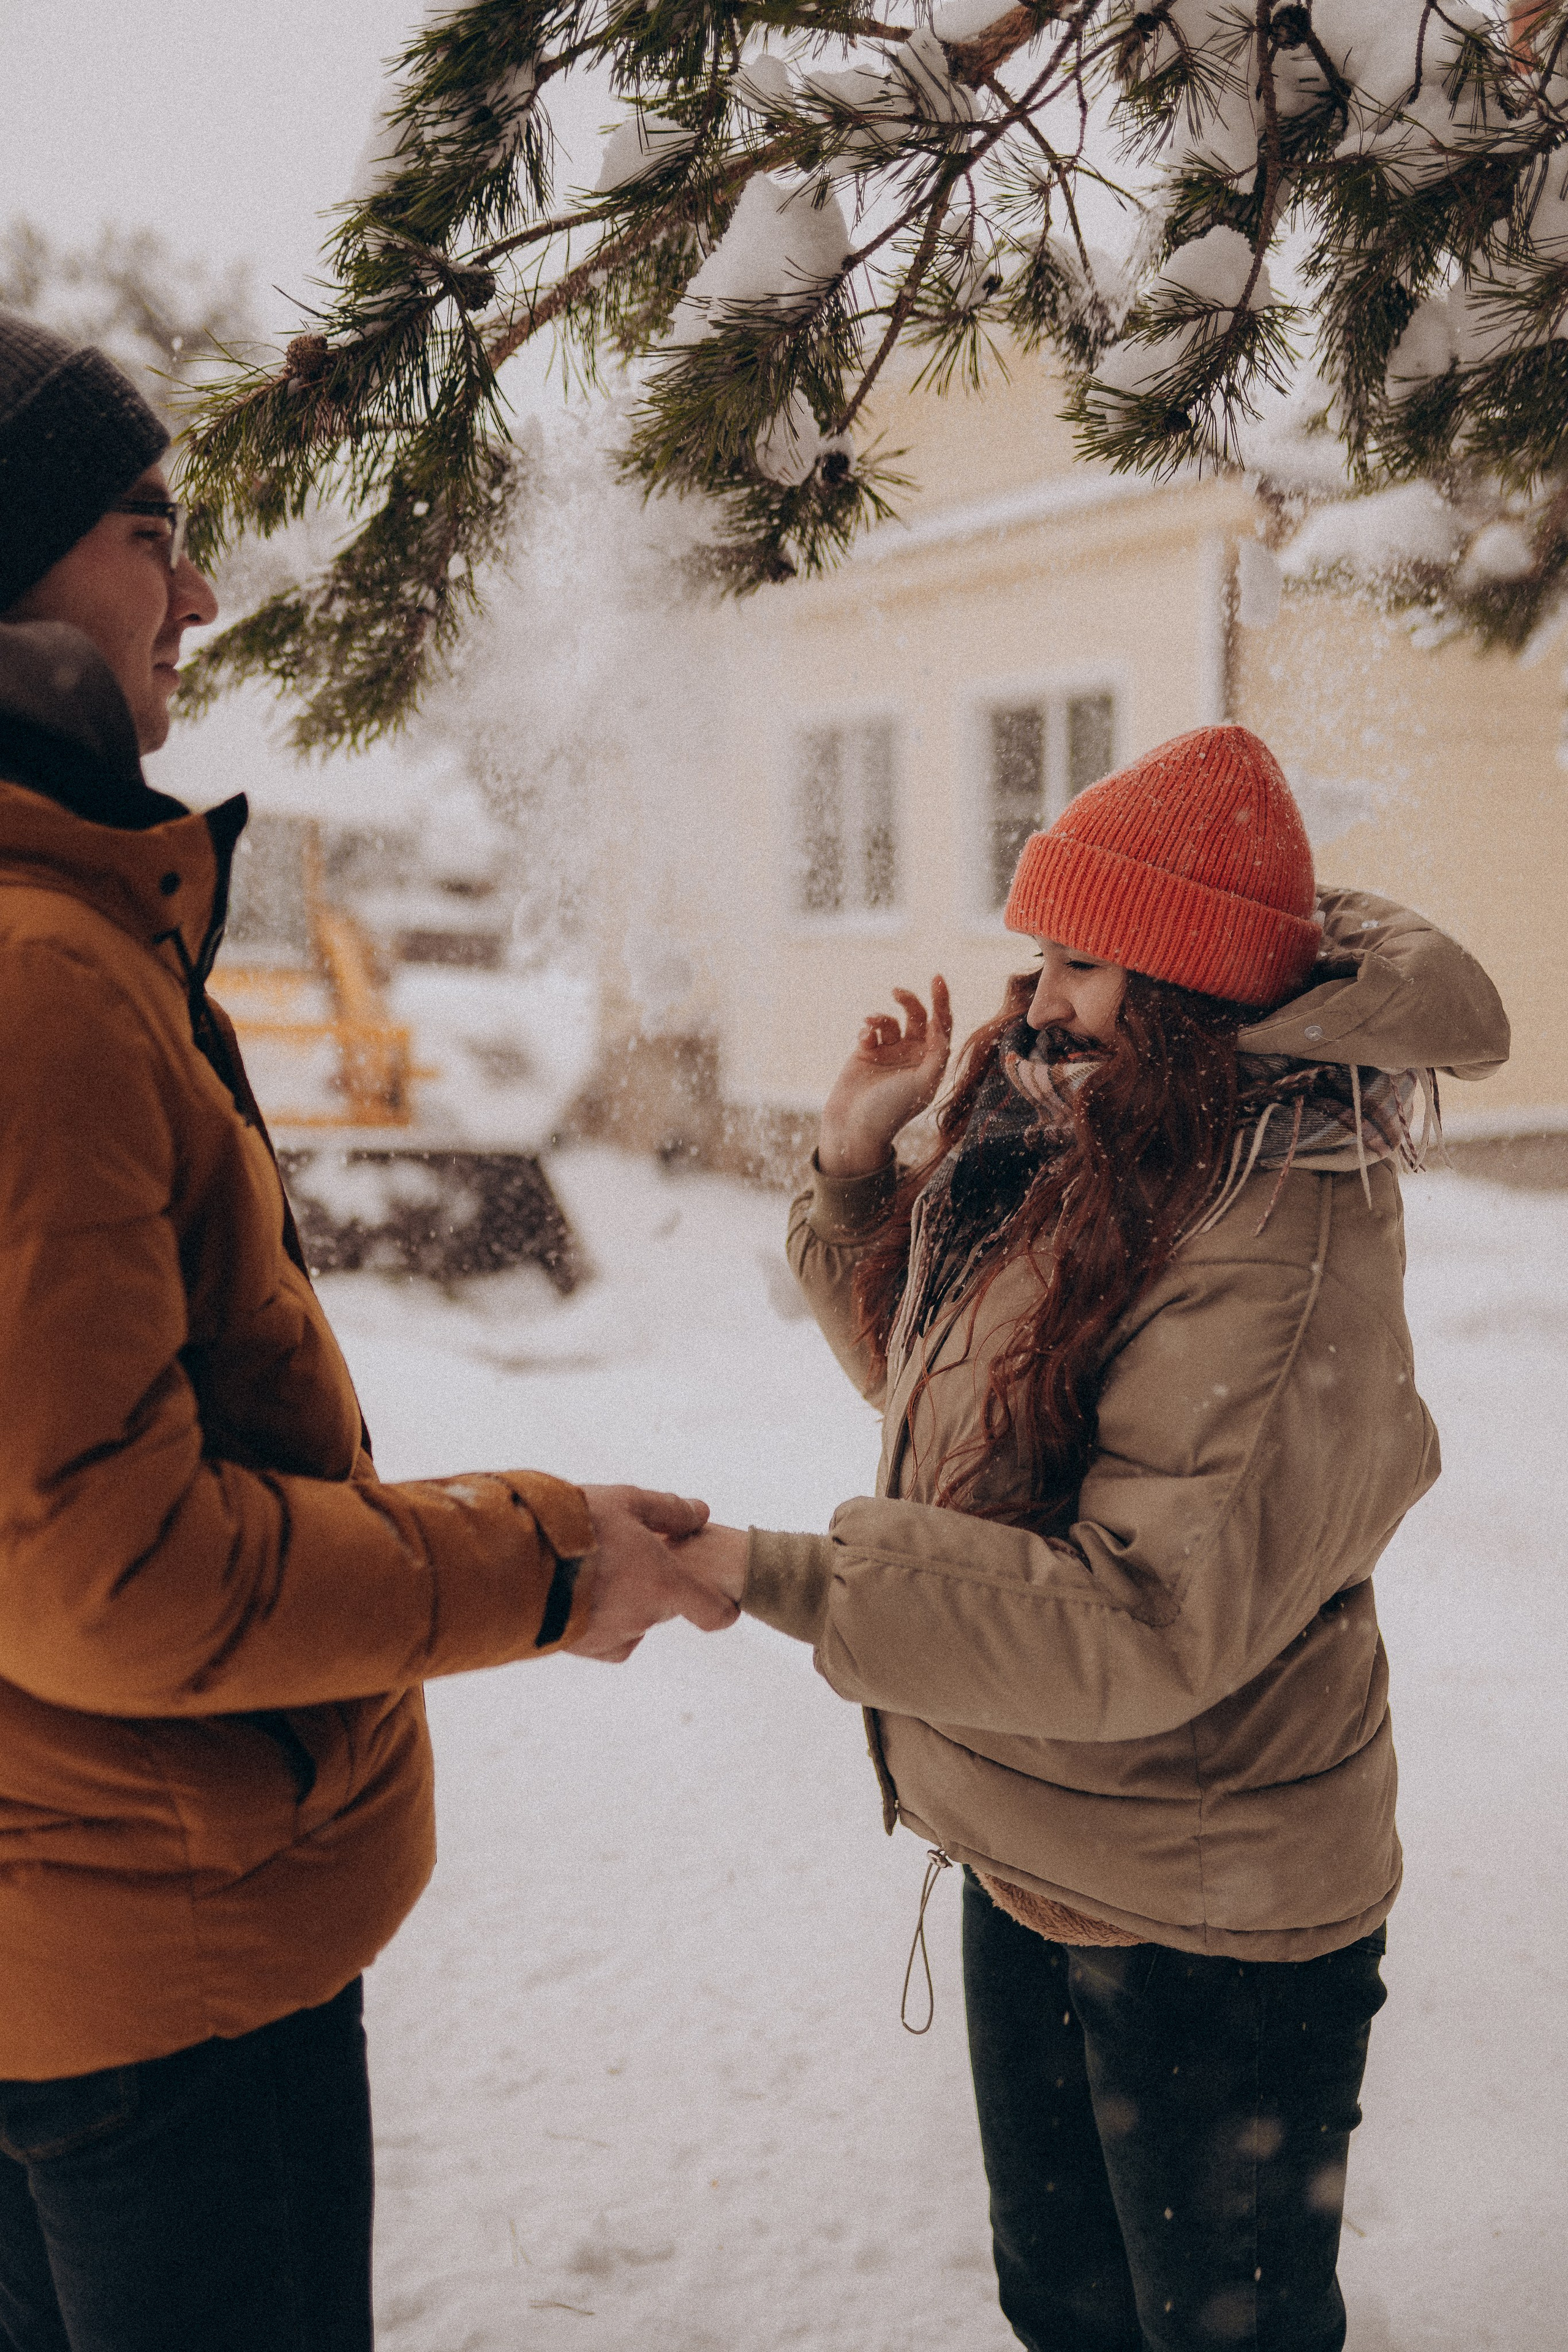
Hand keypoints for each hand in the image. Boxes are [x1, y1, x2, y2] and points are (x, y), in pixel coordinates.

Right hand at [570, 1485, 737, 1661]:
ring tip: (591, 1565)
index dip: (720, 1607)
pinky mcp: (578, 1648)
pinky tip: (578, 1594)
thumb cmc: (573, 1526)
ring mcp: (610, 1636)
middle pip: (664, 1605)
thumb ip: (668, 1510)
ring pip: (631, 1618)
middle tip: (624, 1551)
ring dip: (622, 1598)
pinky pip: (604, 1637)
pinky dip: (600, 1619)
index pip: (713, 1612)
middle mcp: (642, 1618)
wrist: (510, 1566)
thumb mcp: (624, 1501)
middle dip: (652, 1582)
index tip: (720, 1599)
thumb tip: (701, 1512)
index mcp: (664, 1585)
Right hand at [818, 977, 951, 1177]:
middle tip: (898, 993)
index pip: (942, 1025)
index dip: (941, 1001)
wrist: (854, 1128)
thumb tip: (940, 1022)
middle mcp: (912, 1055)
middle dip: (910, 1001)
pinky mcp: (865, 1053)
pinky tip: (863, 1040)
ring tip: (871, 1024)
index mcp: (932, 1062)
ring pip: (890, 1021)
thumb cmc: (892, 1110)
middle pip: (917, 1017)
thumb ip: (937, 1052)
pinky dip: (867, 1029)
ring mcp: (889, 1053)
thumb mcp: (924, 1083)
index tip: (936, 980)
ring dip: (882, 1018)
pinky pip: (870, 1030)